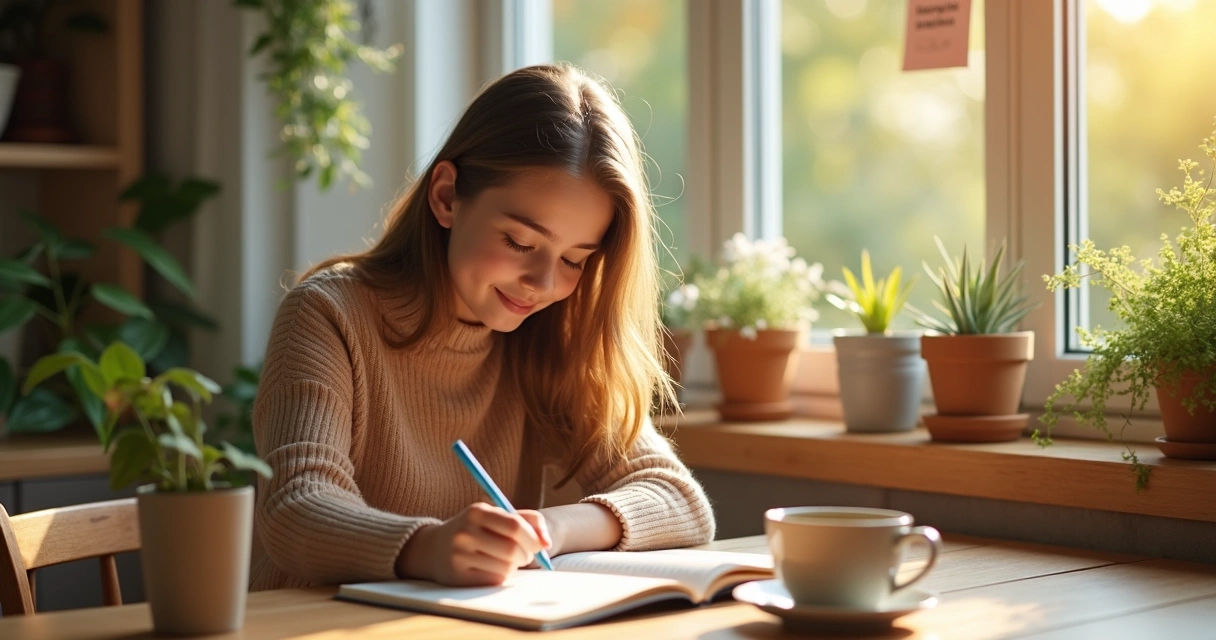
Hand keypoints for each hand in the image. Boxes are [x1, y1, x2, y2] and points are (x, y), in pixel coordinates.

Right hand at [399, 502, 551, 585]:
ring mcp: (459, 556)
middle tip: (525, 555)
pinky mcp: (457, 577)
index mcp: (476, 512)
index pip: (514, 526)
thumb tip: (546, 543)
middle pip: (512, 550)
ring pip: (505, 568)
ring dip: (514, 567)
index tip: (540, 545)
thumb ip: (529, 521)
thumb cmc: (476, 530)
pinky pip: (494, 580)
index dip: (533, 538)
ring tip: (506, 560)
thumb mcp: (496, 515)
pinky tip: (493, 569)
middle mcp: (465, 532)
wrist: (433, 548)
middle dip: (526, 555)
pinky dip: (501, 576)